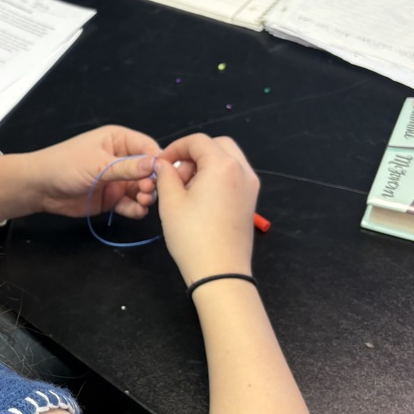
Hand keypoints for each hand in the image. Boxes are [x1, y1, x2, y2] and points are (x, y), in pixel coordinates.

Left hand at [12, 125, 161, 218]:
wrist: (40, 187)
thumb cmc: (65, 165)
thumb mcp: (98, 164)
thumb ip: (127, 167)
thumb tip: (156, 165)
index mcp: (119, 140)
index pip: (148, 148)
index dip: (159, 161)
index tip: (165, 175)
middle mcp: (122, 159)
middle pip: (148, 171)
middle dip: (152, 182)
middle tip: (148, 191)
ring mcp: (117, 180)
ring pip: (142, 189)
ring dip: (146, 196)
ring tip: (143, 202)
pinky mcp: (112, 198)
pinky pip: (130, 204)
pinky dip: (136, 208)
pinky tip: (136, 211)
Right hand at [154, 134, 258, 284]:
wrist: (221, 271)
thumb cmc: (192, 235)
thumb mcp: (170, 202)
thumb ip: (165, 175)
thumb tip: (163, 163)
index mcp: (222, 165)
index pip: (198, 141)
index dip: (176, 147)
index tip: (161, 164)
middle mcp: (242, 170)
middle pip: (218, 145)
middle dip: (194, 154)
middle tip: (177, 176)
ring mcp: (250, 186)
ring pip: (228, 160)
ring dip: (206, 165)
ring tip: (187, 189)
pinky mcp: (251, 200)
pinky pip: (234, 176)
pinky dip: (218, 177)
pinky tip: (201, 199)